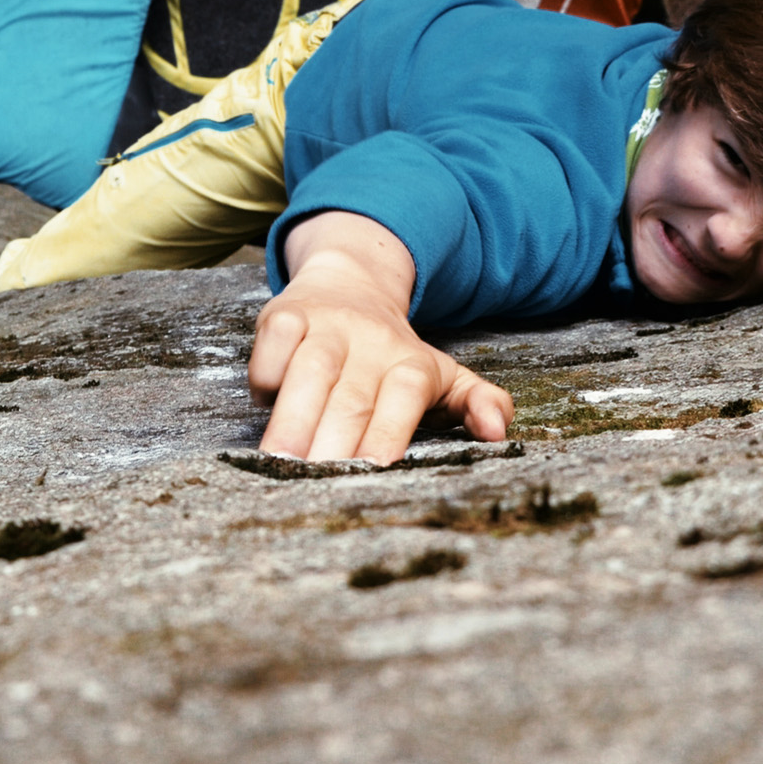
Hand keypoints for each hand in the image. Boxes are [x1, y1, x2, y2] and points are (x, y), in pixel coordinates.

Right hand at [246, 212, 511, 463]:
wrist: (350, 282)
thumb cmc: (392, 354)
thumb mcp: (444, 374)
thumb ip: (478, 401)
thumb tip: (498, 432)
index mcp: (411, 362)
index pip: (405, 395)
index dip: (390, 430)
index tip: (376, 469)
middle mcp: (369, 341)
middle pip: (353, 395)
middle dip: (335, 440)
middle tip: (317, 481)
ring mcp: (325, 326)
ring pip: (310, 372)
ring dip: (294, 418)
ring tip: (280, 462)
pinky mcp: (285, 315)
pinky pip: (273, 346)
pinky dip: (266, 377)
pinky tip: (264, 408)